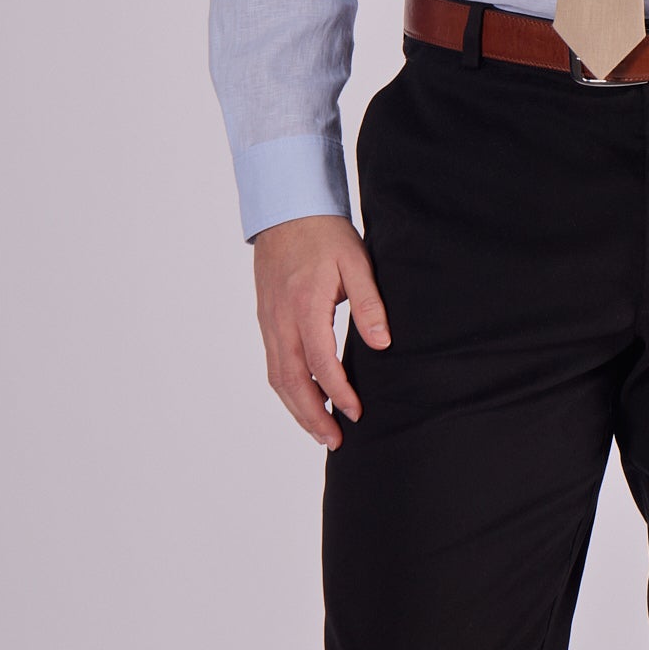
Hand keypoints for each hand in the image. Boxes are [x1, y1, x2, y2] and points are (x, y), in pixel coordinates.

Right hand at [251, 214, 391, 448]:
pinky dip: (288, 388)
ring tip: (320, 430)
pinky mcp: (266, 319)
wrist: (286, 209)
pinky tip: (305, 398)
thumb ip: (369, 304)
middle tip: (334, 440)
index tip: (356, 411)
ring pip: (277, 376)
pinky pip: (273, 363)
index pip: (320, 361)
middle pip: (291, 380)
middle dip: (312, 415)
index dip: (338, 391)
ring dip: (297, 407)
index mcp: (304, 304)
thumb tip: (382, 344)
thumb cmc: (325, 234)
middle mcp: (280, 318)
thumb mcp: (356, 261)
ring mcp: (268, 320)